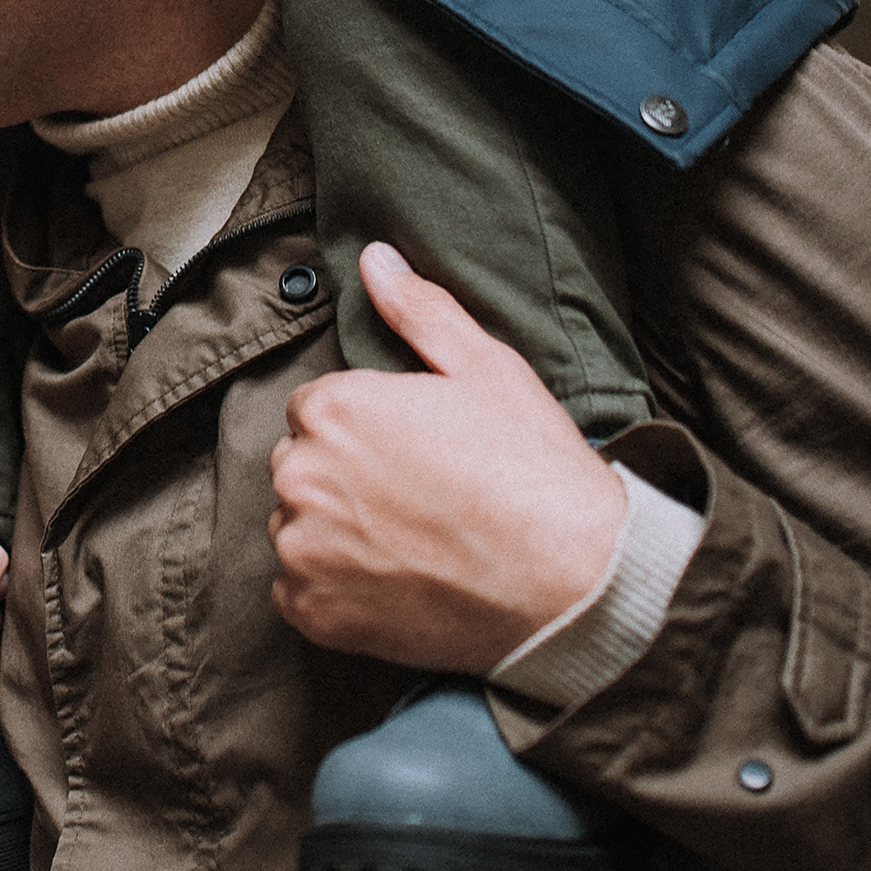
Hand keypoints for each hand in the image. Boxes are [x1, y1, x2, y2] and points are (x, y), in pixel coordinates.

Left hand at [267, 242, 626, 673]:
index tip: (415, 453)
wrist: (573, 584)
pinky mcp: (312, 612)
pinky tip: (395, 582)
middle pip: (301, 465)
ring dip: (335, 532)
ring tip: (413, 542)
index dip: (368, 430)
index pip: (316, 410)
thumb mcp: (486, 368)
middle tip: (419, 499)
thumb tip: (374, 258)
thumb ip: (418, 310)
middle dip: (344, 475)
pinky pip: (298, 591)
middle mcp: (301, 474)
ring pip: (297, 527)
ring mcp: (302, 549)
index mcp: (334, 408)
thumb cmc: (533, 470)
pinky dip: (333, 590)